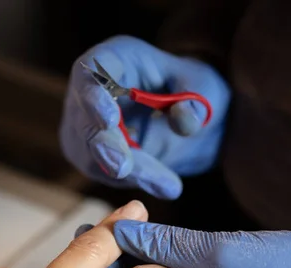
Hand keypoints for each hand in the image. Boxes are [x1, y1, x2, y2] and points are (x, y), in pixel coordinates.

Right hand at [60, 36, 229, 198]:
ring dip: (130, 173)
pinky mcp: (90, 155)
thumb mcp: (205, 88)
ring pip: (94, 155)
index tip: (109, 120)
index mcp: (115, 60)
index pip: (89, 71)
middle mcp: (91, 92)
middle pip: (85, 121)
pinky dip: (135, 181)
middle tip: (124, 169)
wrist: (185, 118)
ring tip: (168, 185)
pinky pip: (105, 173)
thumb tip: (184, 120)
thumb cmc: (190, 91)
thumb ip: (197, 102)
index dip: (93, 96)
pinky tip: (164, 185)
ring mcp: (86, 126)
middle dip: (106, 148)